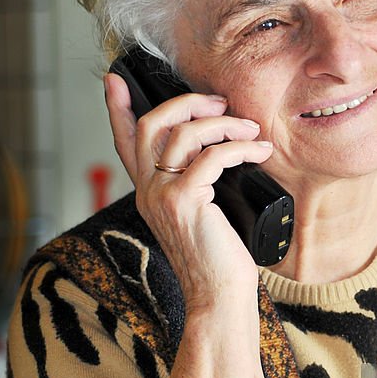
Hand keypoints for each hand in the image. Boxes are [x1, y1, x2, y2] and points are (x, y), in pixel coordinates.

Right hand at [104, 71, 271, 309]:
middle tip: (220, 103)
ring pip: (183, 134)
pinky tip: (259, 151)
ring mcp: (162, 196)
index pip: (125, 142)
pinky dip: (240, 147)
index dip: (118, 108)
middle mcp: (147, 191)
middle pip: (152, 124)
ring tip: (251, 129)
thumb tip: (221, 151)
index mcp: (148, 193)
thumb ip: (198, 186)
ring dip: (223, 124)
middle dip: (188, 103)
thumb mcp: (203, 217)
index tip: (116, 80)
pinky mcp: (184, 201)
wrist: (218, 297)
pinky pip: (212, 157)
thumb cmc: (219, 260)